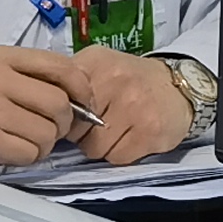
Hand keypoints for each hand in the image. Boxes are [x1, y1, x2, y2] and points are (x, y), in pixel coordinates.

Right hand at [0, 45, 84, 174]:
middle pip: (60, 103)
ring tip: (18, 143)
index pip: (61, 66)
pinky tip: (7, 153)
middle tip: (45, 132)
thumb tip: (80, 96)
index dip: (81, 89)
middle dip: (61, 125)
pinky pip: (31, 153)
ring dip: (42, 145)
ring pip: (48, 132)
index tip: (81, 105)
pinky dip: (26, 159)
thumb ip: (29, 80)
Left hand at [63, 48, 196, 167]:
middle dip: (80, 133)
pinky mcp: (150, 132)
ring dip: (100, 146)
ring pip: (94, 148)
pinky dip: (120, 153)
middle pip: (74, 129)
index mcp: (96, 63)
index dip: (62, 116)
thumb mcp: (97, 65)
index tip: (71, 116)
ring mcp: (135, 108)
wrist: (177, 87)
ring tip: (114, 131)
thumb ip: (69, 81)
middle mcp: (116, 81)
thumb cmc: (129, 80)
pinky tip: (130, 138)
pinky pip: (117, 157)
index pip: (59, 100)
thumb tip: (45, 111)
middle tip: (96, 125)